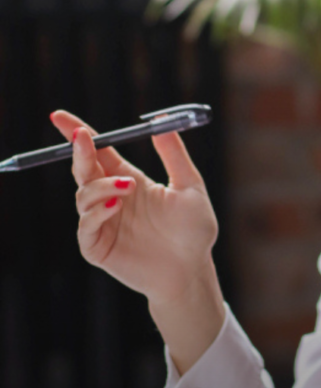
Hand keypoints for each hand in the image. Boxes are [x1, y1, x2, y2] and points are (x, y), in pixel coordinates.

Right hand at [50, 109, 218, 306]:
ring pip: (84, 196)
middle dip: (79, 152)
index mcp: (129, 180)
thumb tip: (161, 119)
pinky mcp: (98, 247)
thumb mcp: (190, 187)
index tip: (59, 116)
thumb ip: (174, 155)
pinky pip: (86, 226)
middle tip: (82, 138)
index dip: (78, 133)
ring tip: (127, 188)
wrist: (192, 271)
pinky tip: (115, 207)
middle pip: (84, 169)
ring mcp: (103, 223)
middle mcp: (112, 198)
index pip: (98, 151)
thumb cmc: (194, 232)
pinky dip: (96, 213)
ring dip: (100, 186)